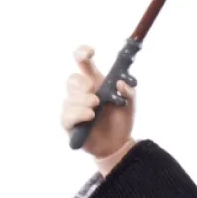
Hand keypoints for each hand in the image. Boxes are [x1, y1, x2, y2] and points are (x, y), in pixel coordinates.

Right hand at [61, 43, 136, 168]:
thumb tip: (121, 83)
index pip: (82, 61)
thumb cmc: (120, 121)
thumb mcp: (129, 105)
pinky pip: (67, 115)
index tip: (90, 52)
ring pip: (70, 97)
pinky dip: (78, 114)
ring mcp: (73, 106)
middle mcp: (82, 92)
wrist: (118, 145)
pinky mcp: (69, 122)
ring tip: (95, 109)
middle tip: (94, 92)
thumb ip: (129, 92)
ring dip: (83, 101)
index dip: (82, 52)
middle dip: (82, 84)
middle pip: (73, 79)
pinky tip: (90, 117)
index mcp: (94, 81)